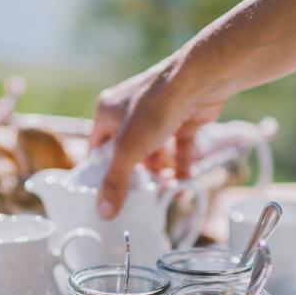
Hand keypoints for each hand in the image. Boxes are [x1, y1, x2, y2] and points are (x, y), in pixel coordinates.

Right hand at [90, 55, 228, 218]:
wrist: (198, 82)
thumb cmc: (155, 108)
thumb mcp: (128, 149)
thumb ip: (116, 181)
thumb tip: (103, 212)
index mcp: (108, 111)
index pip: (97, 147)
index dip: (101, 172)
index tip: (107, 196)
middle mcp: (130, 110)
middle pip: (128, 152)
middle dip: (136, 175)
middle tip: (139, 198)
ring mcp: (158, 115)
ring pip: (155, 151)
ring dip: (160, 172)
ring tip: (164, 191)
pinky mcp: (183, 119)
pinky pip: (179, 147)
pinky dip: (181, 164)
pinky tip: (184, 182)